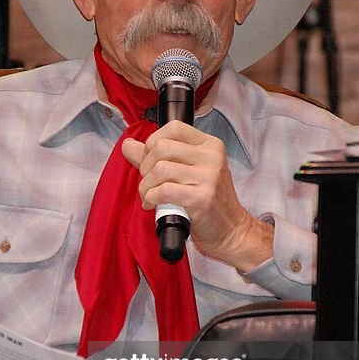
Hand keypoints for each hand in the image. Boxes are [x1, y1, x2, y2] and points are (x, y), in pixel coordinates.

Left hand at [122, 119, 273, 270]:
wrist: (231, 231)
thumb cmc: (208, 202)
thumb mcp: (186, 172)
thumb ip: (156, 157)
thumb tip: (127, 145)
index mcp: (210, 145)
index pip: (173, 128)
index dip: (152, 142)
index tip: (149, 160)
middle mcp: (212, 157)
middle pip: (161, 147)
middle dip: (145, 167)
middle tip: (148, 183)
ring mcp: (209, 177)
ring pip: (160, 169)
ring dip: (146, 186)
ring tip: (149, 196)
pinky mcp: (202, 198)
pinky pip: (164, 190)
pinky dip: (151, 198)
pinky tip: (152, 205)